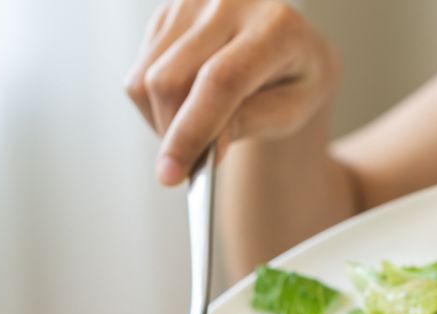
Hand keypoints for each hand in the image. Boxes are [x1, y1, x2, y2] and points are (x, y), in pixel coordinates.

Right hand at [126, 0, 339, 184]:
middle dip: (173, 134)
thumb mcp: (293, 110)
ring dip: (162, 120)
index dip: (192, 130)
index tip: (171, 174)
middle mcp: (230, 2)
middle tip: (190, 163)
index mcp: (275, 25)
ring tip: (198, 126)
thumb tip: (205, 148)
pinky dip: (155, 103)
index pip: (220, 80)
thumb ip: (250, 123)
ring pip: (146, 79)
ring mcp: (193, 2)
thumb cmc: (297, 80)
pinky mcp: (167, 12)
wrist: (289, 46)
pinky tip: (186, 103)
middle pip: (171, 80)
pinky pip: (139, 72)